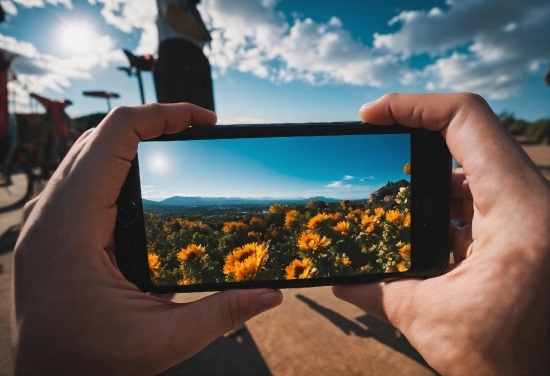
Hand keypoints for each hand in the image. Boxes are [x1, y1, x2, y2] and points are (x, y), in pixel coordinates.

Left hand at [11, 103, 282, 374]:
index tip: (205, 120)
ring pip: (90, 153)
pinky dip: (119, 165)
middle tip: (200, 131)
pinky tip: (149, 180)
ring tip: (180, 146)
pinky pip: (84, 177)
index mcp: (72, 229)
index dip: (163, 115)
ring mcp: (49, 222)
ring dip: (135, 141)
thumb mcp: (164, 341)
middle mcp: (52, 216)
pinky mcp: (55, 231)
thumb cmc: (90, 365)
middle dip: (155, 123)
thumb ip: (222, 313)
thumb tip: (271, 293)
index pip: (114, 137)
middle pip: (101, 136)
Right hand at [333, 93, 549, 374]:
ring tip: (391, 198)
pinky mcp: (526, 235)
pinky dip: (447, 208)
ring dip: (430, 181)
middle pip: (469, 139)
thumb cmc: (507, 363)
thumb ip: (377, 292)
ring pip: (476, 171)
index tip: (370, 116)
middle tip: (375, 149)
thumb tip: (340, 283)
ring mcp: (532, 218)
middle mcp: (534, 205)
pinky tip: (420, 231)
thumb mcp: (428, 319)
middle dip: (414, 142)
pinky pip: (483, 201)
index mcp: (519, 212)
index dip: (412, 105)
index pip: (466, 120)